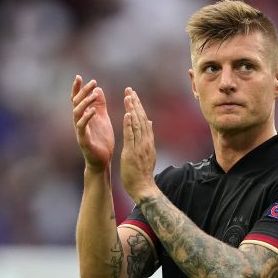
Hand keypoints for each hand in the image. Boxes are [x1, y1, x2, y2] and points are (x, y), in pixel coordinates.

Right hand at [71, 75, 114, 172]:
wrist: (102, 160)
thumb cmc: (102, 139)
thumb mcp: (102, 118)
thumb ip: (100, 104)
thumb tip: (98, 89)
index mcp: (84, 116)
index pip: (78, 99)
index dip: (78, 88)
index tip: (79, 77)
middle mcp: (79, 122)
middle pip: (77, 103)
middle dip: (83, 91)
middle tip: (93, 82)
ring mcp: (79, 131)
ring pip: (77, 113)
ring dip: (85, 102)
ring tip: (94, 94)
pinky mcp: (83, 140)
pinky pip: (82, 127)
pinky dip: (87, 117)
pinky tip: (93, 111)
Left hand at [120, 88, 157, 202]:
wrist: (144, 187)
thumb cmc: (143, 173)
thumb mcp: (148, 152)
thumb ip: (148, 137)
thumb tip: (150, 123)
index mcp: (148, 141)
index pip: (144, 120)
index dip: (138, 107)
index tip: (133, 96)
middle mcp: (145, 141)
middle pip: (141, 118)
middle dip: (135, 103)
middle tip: (130, 90)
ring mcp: (139, 146)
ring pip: (136, 124)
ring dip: (132, 109)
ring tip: (128, 97)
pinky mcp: (132, 152)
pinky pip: (130, 136)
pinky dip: (129, 124)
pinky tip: (127, 114)